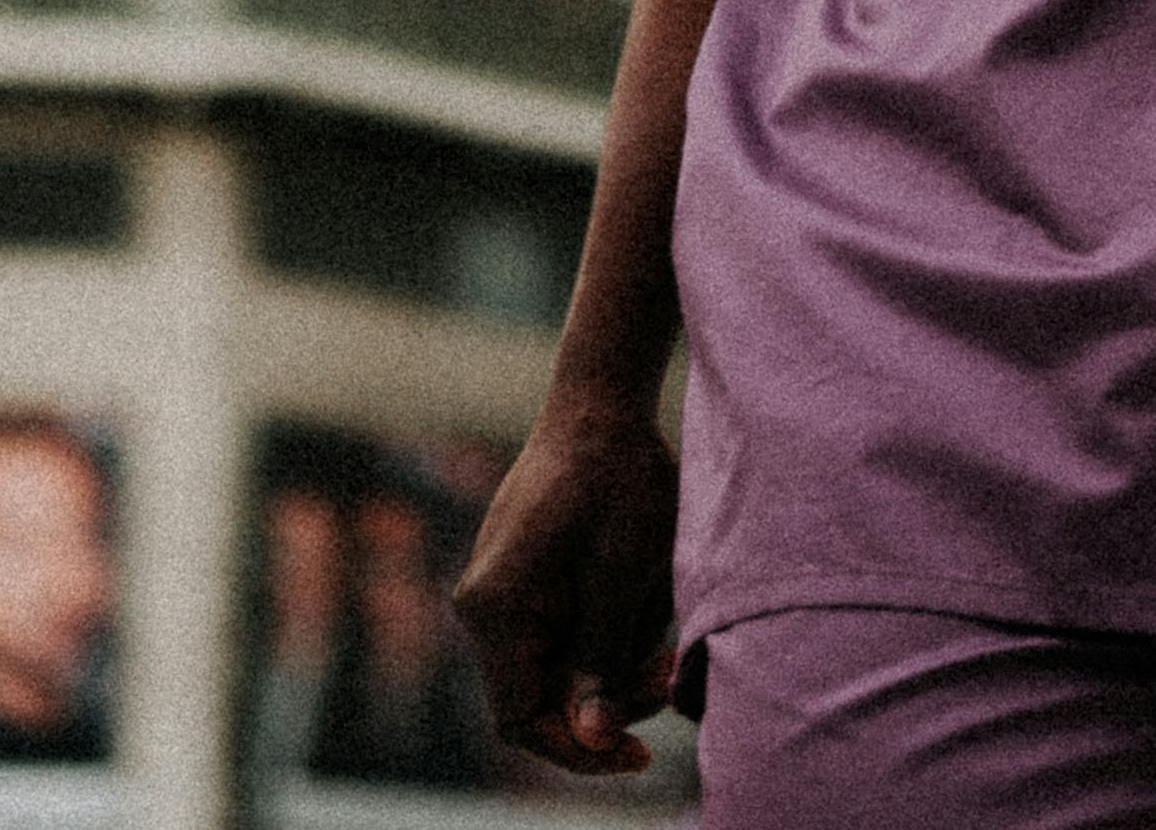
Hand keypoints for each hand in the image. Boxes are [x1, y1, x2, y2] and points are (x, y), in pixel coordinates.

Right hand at [451, 391, 681, 773]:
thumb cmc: (615, 478)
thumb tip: (594, 739)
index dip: (576, 749)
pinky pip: (564, 628)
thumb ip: (602, 658)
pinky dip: (607, 631)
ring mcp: (502, 589)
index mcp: (495, 610)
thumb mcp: (622, 573)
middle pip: (543, 693)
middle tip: (670, 678)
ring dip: (615, 662)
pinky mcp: (526, 575)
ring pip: (559, 662)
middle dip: (609, 698)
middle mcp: (484, 606)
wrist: (601, 401)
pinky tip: (646, 602)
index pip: (521, 718)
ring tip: (669, 635)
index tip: (635, 753)